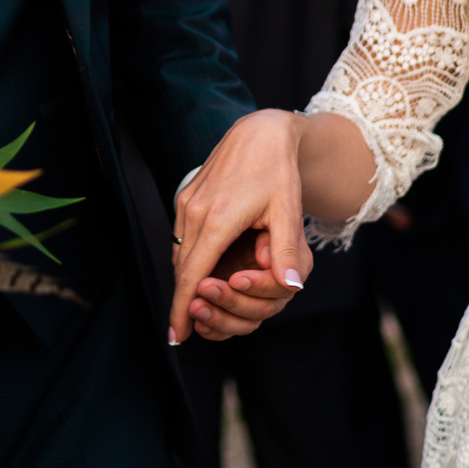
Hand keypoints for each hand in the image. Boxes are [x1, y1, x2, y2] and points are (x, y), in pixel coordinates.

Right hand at [168, 109, 309, 343]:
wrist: (261, 131)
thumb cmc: (278, 170)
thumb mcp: (287, 209)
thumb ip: (286, 249)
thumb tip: (292, 287)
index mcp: (217, 219)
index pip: (192, 275)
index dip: (182, 308)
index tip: (176, 336)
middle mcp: (194, 211)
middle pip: (181, 268)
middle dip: (181, 301)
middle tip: (182, 332)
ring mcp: (186, 202)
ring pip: (178, 253)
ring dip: (183, 280)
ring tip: (187, 308)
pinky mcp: (186, 196)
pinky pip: (180, 237)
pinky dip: (186, 259)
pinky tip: (195, 272)